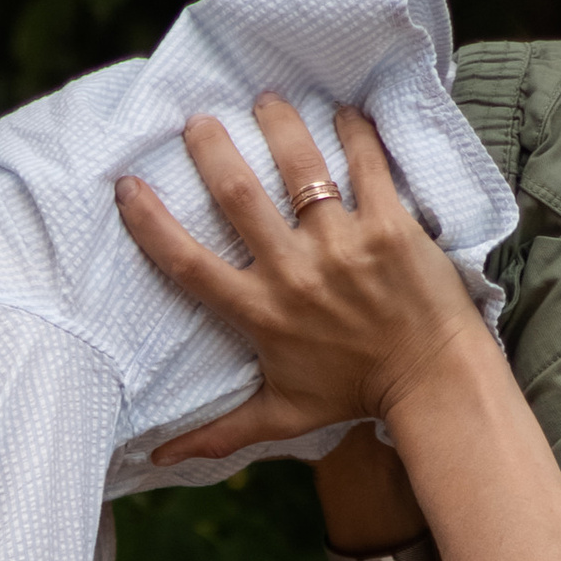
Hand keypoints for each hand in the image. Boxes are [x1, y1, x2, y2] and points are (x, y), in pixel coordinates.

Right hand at [118, 97, 486, 464]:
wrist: (433, 381)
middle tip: (198, 119)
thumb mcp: (282, 416)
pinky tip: (343, 109)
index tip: (128, 185)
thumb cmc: (354, 394)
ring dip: (279, 123)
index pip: (189, 265)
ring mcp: (344, 245)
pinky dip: (354, 130)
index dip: (151, 224)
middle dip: (213, 149)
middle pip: (238, 196)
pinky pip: (368, 162)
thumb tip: (159, 460)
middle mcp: (295, 274)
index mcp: (261, 315)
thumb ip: (220, 432)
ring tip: (266, 100)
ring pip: (300, 166)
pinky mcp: (390, 225)